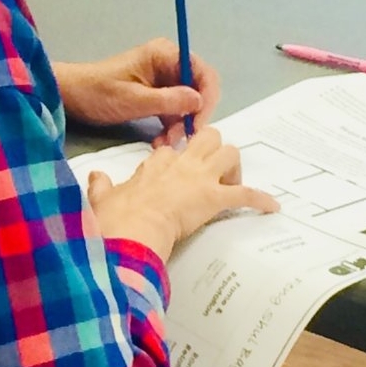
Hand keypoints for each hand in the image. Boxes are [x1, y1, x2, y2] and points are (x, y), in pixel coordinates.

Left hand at [57, 38, 219, 129]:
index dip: (207, 99)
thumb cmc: (98, 92)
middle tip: (180, 139)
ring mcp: (162, 79)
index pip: (202, 73)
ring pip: (186, 104)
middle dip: (192, 116)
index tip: (199, 124)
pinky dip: (170, 127)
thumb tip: (199, 101)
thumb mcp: (134, 100)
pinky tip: (160, 142)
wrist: (71, 97)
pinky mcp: (155, 95)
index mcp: (165, 54)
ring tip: (165, 144)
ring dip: (180, 126)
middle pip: (198, 90)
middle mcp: (168, 63)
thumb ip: (168, 101)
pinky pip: (173, 111)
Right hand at [84, 127, 276, 260]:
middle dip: (214, 150)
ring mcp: (201, 178)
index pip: (172, 150)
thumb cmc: (118, 216)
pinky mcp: (216, 197)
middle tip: (212, 173)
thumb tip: (94, 176)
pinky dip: (260, 200)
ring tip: (232, 186)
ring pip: (231, 153)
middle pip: (209, 138)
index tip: (177, 175)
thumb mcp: (103, 198)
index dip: (178, 159)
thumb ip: (100, 185)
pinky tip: (271, 207)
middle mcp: (182, 163)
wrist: (133, 228)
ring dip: (235, 169)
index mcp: (156, 163)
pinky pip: (246, 194)